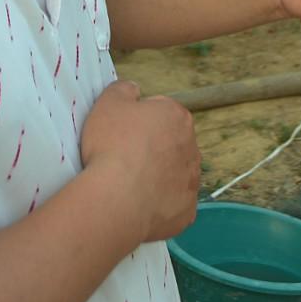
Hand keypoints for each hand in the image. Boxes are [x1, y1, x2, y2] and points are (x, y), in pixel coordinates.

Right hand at [80, 80, 199, 243]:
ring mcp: (192, 183)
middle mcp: (192, 148)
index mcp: (177, 117)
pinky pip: (172, 204)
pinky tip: (137, 204)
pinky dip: (158, 203)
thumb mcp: (108, 103)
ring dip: (157, 176)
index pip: (160, 111)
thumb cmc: (112, 146)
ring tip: (128, 183)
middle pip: (170, 143)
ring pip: (173, 174)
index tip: (121, 132)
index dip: (137, 120)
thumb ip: (123, 89)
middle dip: (151, 148)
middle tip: (123, 157)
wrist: (117, 199)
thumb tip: (134, 89)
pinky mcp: (187, 212)